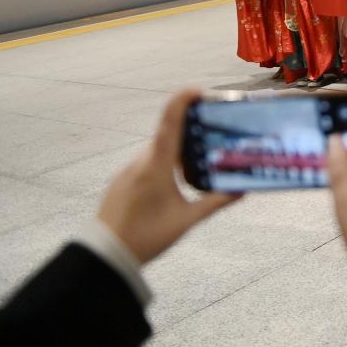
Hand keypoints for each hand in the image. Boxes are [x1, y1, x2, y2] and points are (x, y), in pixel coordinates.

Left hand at [97, 90, 240, 263]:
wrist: (105, 255)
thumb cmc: (147, 236)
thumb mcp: (187, 220)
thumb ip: (215, 202)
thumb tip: (242, 190)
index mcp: (156, 164)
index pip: (169, 121)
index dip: (183, 100)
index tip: (200, 91)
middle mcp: (140, 161)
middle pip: (168, 136)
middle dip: (190, 132)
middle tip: (214, 135)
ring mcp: (128, 170)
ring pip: (158, 151)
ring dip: (178, 151)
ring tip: (199, 163)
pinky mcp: (121, 181)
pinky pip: (147, 164)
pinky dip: (164, 164)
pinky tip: (175, 183)